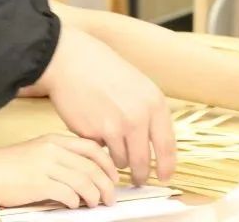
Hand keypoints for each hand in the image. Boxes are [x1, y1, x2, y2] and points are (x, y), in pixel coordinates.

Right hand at [0, 134, 116, 207]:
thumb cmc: (9, 165)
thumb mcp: (38, 152)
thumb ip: (60, 158)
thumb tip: (85, 176)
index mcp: (54, 140)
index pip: (92, 148)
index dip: (108, 164)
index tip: (113, 178)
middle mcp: (53, 150)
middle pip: (92, 166)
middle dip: (107, 185)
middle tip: (110, 198)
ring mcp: (46, 166)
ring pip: (84, 181)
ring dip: (94, 196)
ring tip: (95, 204)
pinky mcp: (38, 183)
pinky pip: (68, 194)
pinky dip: (75, 202)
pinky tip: (73, 206)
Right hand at [32, 25, 175, 185]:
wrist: (71, 60)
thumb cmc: (102, 69)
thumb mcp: (138, 85)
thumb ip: (149, 113)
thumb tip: (157, 144)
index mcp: (154, 103)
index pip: (167, 147)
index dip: (166, 167)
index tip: (164, 177)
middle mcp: (138, 117)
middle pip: (143, 162)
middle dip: (140, 174)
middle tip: (137, 178)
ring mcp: (115, 127)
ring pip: (121, 161)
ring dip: (116, 159)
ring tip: (109, 142)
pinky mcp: (93, 134)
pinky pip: (100, 152)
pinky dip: (98, 147)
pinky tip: (92, 128)